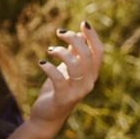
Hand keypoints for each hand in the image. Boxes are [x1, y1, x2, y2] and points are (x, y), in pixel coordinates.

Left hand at [28, 21, 103, 137]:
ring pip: (75, 64)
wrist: (47, 115)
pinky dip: (48, 67)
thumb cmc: (57, 89)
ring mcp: (77, 91)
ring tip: (49, 50)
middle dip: (72, 39)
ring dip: (61, 52)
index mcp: (91, 74)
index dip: (93, 37)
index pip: (98, 52)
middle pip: (86, 54)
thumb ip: (74, 54)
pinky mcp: (63, 97)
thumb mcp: (66, 69)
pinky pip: (58, 78)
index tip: (83, 23)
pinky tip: (41, 63)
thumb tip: (79, 34)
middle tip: (59, 33)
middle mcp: (88, 82)